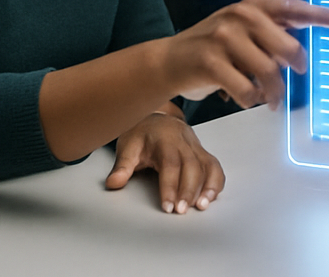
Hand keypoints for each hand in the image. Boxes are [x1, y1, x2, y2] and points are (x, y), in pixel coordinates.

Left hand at [105, 112, 223, 214]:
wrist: (156, 118)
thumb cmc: (142, 134)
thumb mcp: (127, 147)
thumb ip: (122, 166)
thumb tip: (113, 183)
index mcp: (164, 140)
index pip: (170, 164)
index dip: (170, 185)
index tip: (167, 206)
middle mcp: (183, 142)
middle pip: (192, 166)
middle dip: (188, 190)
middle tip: (182, 211)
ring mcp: (195, 146)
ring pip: (207, 165)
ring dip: (207, 186)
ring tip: (202, 206)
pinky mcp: (202, 152)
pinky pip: (214, 166)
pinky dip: (216, 182)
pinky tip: (211, 197)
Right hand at [164, 0, 328, 110]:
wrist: (167, 61)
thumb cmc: (215, 48)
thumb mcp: (243, 30)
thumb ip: (272, 32)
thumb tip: (303, 49)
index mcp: (253, 4)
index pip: (294, 8)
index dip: (321, 15)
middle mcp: (240, 14)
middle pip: (287, 48)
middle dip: (295, 67)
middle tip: (296, 76)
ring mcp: (223, 36)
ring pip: (268, 72)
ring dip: (273, 92)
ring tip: (271, 100)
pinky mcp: (210, 61)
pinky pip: (246, 89)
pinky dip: (250, 99)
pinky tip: (246, 98)